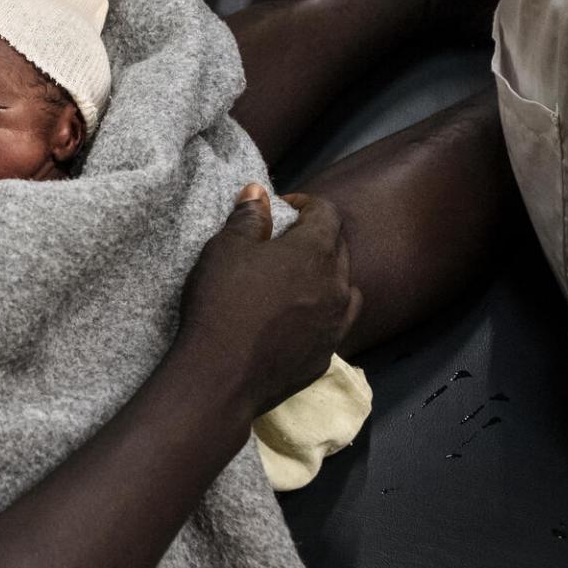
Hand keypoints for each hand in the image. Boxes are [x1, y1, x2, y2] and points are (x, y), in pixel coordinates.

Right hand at [176, 186, 360, 418]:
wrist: (222, 376)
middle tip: (284, 239)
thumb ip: (248, 217)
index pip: (327, 213)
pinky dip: (323, 311)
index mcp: (315, 252)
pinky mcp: (326, 356)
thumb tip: (259, 191)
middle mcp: (336, 286)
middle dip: (316, 236)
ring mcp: (336, 325)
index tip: (281, 207)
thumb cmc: (222, 302)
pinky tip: (298, 317)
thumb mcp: (225, 249)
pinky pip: (335, 323)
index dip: (305, 203)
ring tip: (298, 278)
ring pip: (345, 288)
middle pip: (339, 247)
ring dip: (326, 275)